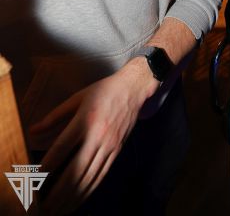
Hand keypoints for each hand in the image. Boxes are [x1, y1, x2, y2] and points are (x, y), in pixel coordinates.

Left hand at [29, 58, 156, 214]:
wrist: (132, 89)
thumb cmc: (103, 91)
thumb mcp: (76, 98)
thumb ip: (54, 116)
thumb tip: (33, 130)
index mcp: (85, 120)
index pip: (62, 148)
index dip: (47, 166)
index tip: (34, 180)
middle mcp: (98, 136)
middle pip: (76, 170)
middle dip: (57, 192)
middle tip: (43, 206)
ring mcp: (109, 146)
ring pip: (89, 178)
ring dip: (71, 197)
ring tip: (56, 210)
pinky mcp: (116, 151)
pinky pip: (101, 175)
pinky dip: (87, 191)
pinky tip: (77, 200)